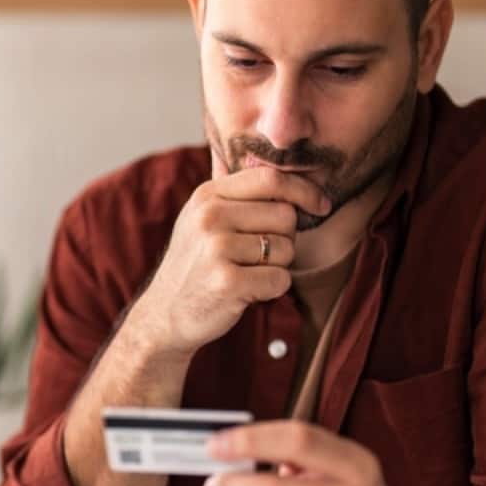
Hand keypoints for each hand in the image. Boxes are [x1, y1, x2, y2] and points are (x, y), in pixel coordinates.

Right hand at [127, 167, 330, 356]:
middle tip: (259, 255)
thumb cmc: (195, 264)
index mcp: (207, 195)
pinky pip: (280, 279)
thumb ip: (237, 193)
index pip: (270, 178)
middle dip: (285, 238)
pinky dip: (272, 289)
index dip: (304, 190)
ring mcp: (216, 249)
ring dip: (276, 266)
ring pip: (286, 249)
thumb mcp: (203, 218)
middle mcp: (210, 217)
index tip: (321, 204)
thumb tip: (287, 171)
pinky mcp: (227, 282)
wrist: (164, 314)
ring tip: (246, 273)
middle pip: (285, 215)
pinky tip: (247, 291)